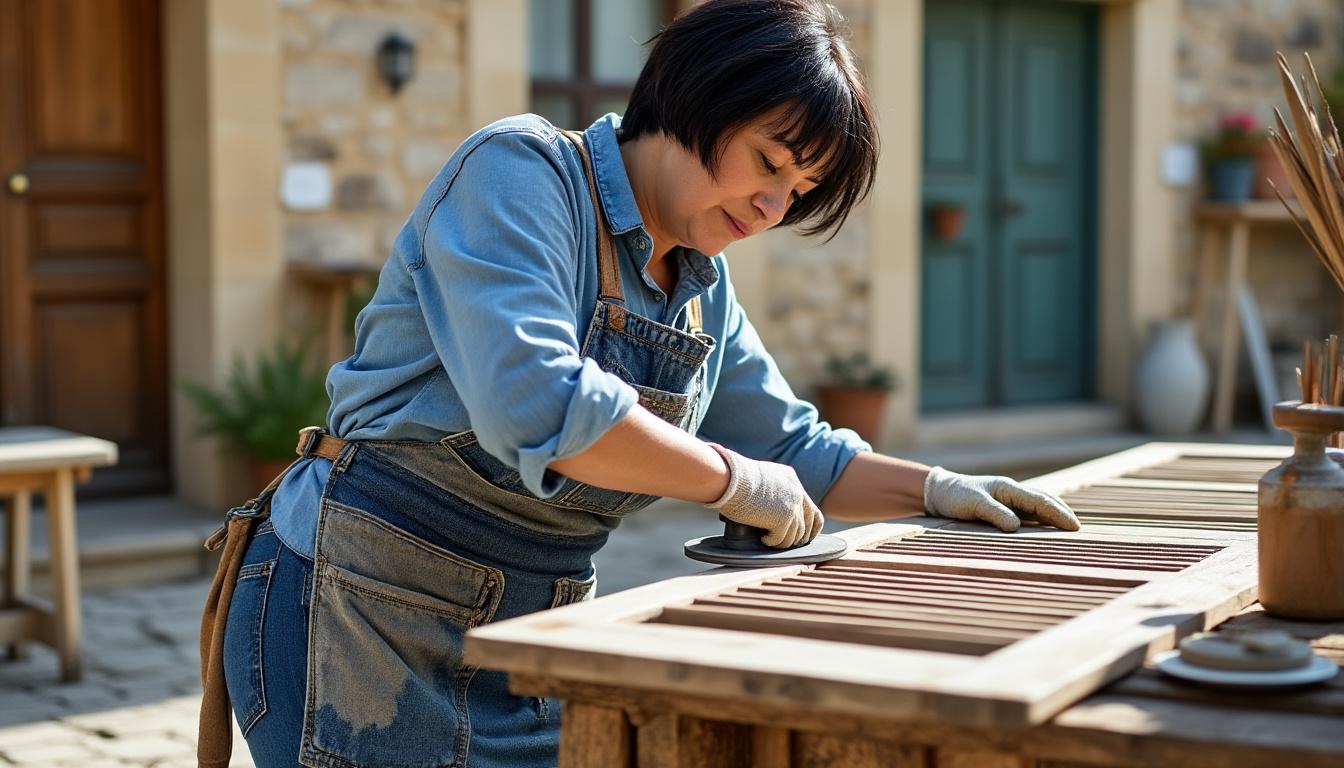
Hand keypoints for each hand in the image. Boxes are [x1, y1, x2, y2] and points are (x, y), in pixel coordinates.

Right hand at [706, 444, 823, 547]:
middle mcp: (796, 493)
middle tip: (787, 544)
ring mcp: (791, 507)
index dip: (810, 525)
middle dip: (800, 538)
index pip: (810, 508)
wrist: (729, 479)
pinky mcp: (782, 520)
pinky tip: (762, 539)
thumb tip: (772, 507)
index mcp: (791, 480)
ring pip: (795, 535)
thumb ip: (773, 490)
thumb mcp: (761, 477)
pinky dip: (772, 542)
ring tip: (768, 540)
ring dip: (782, 541)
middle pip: (809, 523)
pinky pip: (781, 540)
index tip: (804, 536)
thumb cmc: (735, 478)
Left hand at [923, 466, 1078, 531]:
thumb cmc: (955, 497)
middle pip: (1044, 501)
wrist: (940, 492)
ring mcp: (1008, 499)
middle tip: (1078, 529)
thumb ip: (995, 513)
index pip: (1040, 501)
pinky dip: (1040, 518)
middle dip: (1062, 513)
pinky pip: (1027, 512)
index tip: (1073, 526)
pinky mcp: (1003, 507)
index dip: (1058, 514)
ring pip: (1038, 506)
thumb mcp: (973, 504)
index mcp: (1008, 488)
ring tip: (1068, 528)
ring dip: (1053, 515)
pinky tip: (1045, 528)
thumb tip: (1016, 526)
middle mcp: (1012, 492)